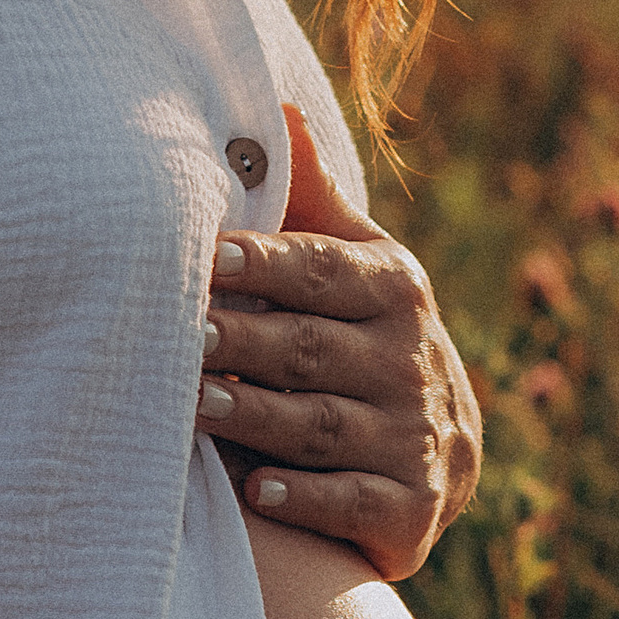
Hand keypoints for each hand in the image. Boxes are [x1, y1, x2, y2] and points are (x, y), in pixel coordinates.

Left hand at [198, 103, 481, 580]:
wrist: (441, 451)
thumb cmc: (363, 336)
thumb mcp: (356, 264)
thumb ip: (313, 201)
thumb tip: (277, 109)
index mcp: (394, 288)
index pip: (318, 271)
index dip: (261, 264)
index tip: (204, 256)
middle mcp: (410, 361)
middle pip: (308, 349)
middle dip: (242, 343)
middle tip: (177, 336)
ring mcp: (413, 439)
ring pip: (320, 425)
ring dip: (255, 417)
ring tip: (192, 406)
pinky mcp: (411, 509)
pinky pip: (350, 501)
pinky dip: (303, 497)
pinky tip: (253, 490)